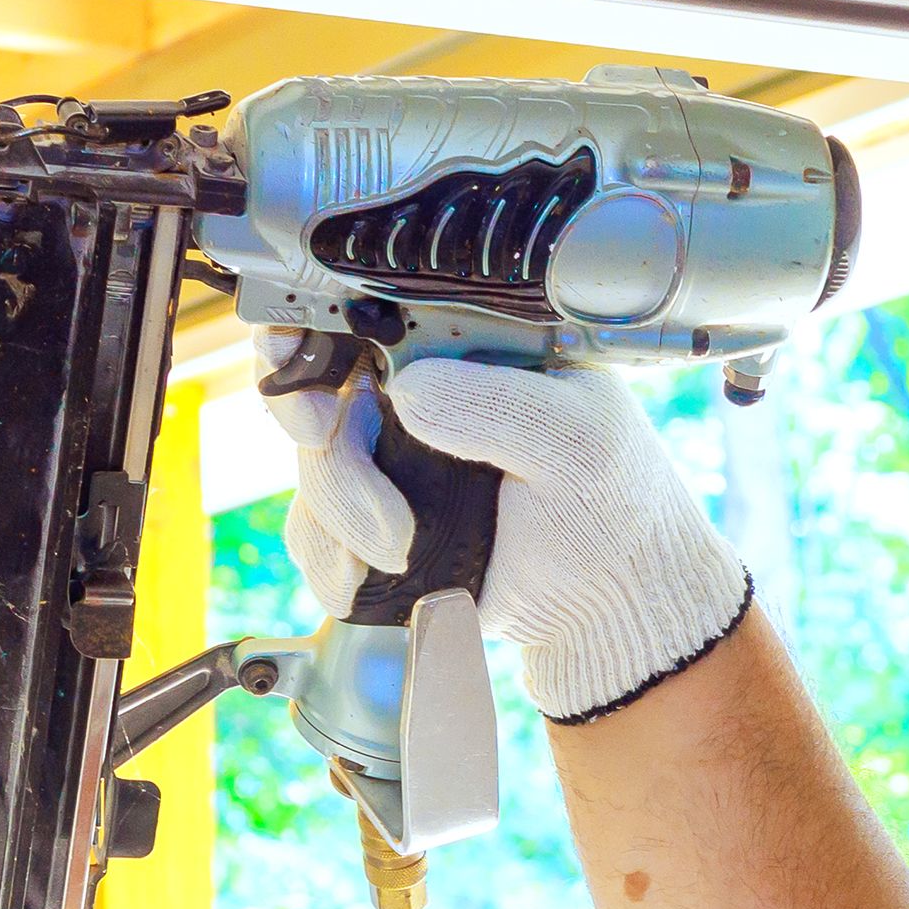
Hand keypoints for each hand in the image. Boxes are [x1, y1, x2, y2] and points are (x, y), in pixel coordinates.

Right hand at [263, 338, 752, 723]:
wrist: (612, 599)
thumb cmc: (613, 498)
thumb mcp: (577, 436)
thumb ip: (499, 405)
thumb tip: (408, 389)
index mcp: (458, 348)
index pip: (365, 309)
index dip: (311, 320)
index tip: (295, 350)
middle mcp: (412, 398)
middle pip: (311, 386)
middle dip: (304, 413)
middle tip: (324, 432)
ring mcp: (389, 465)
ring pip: (312, 470)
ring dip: (342, 508)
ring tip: (403, 544)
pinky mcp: (376, 531)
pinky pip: (315, 539)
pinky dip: (336, 559)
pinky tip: (388, 569)